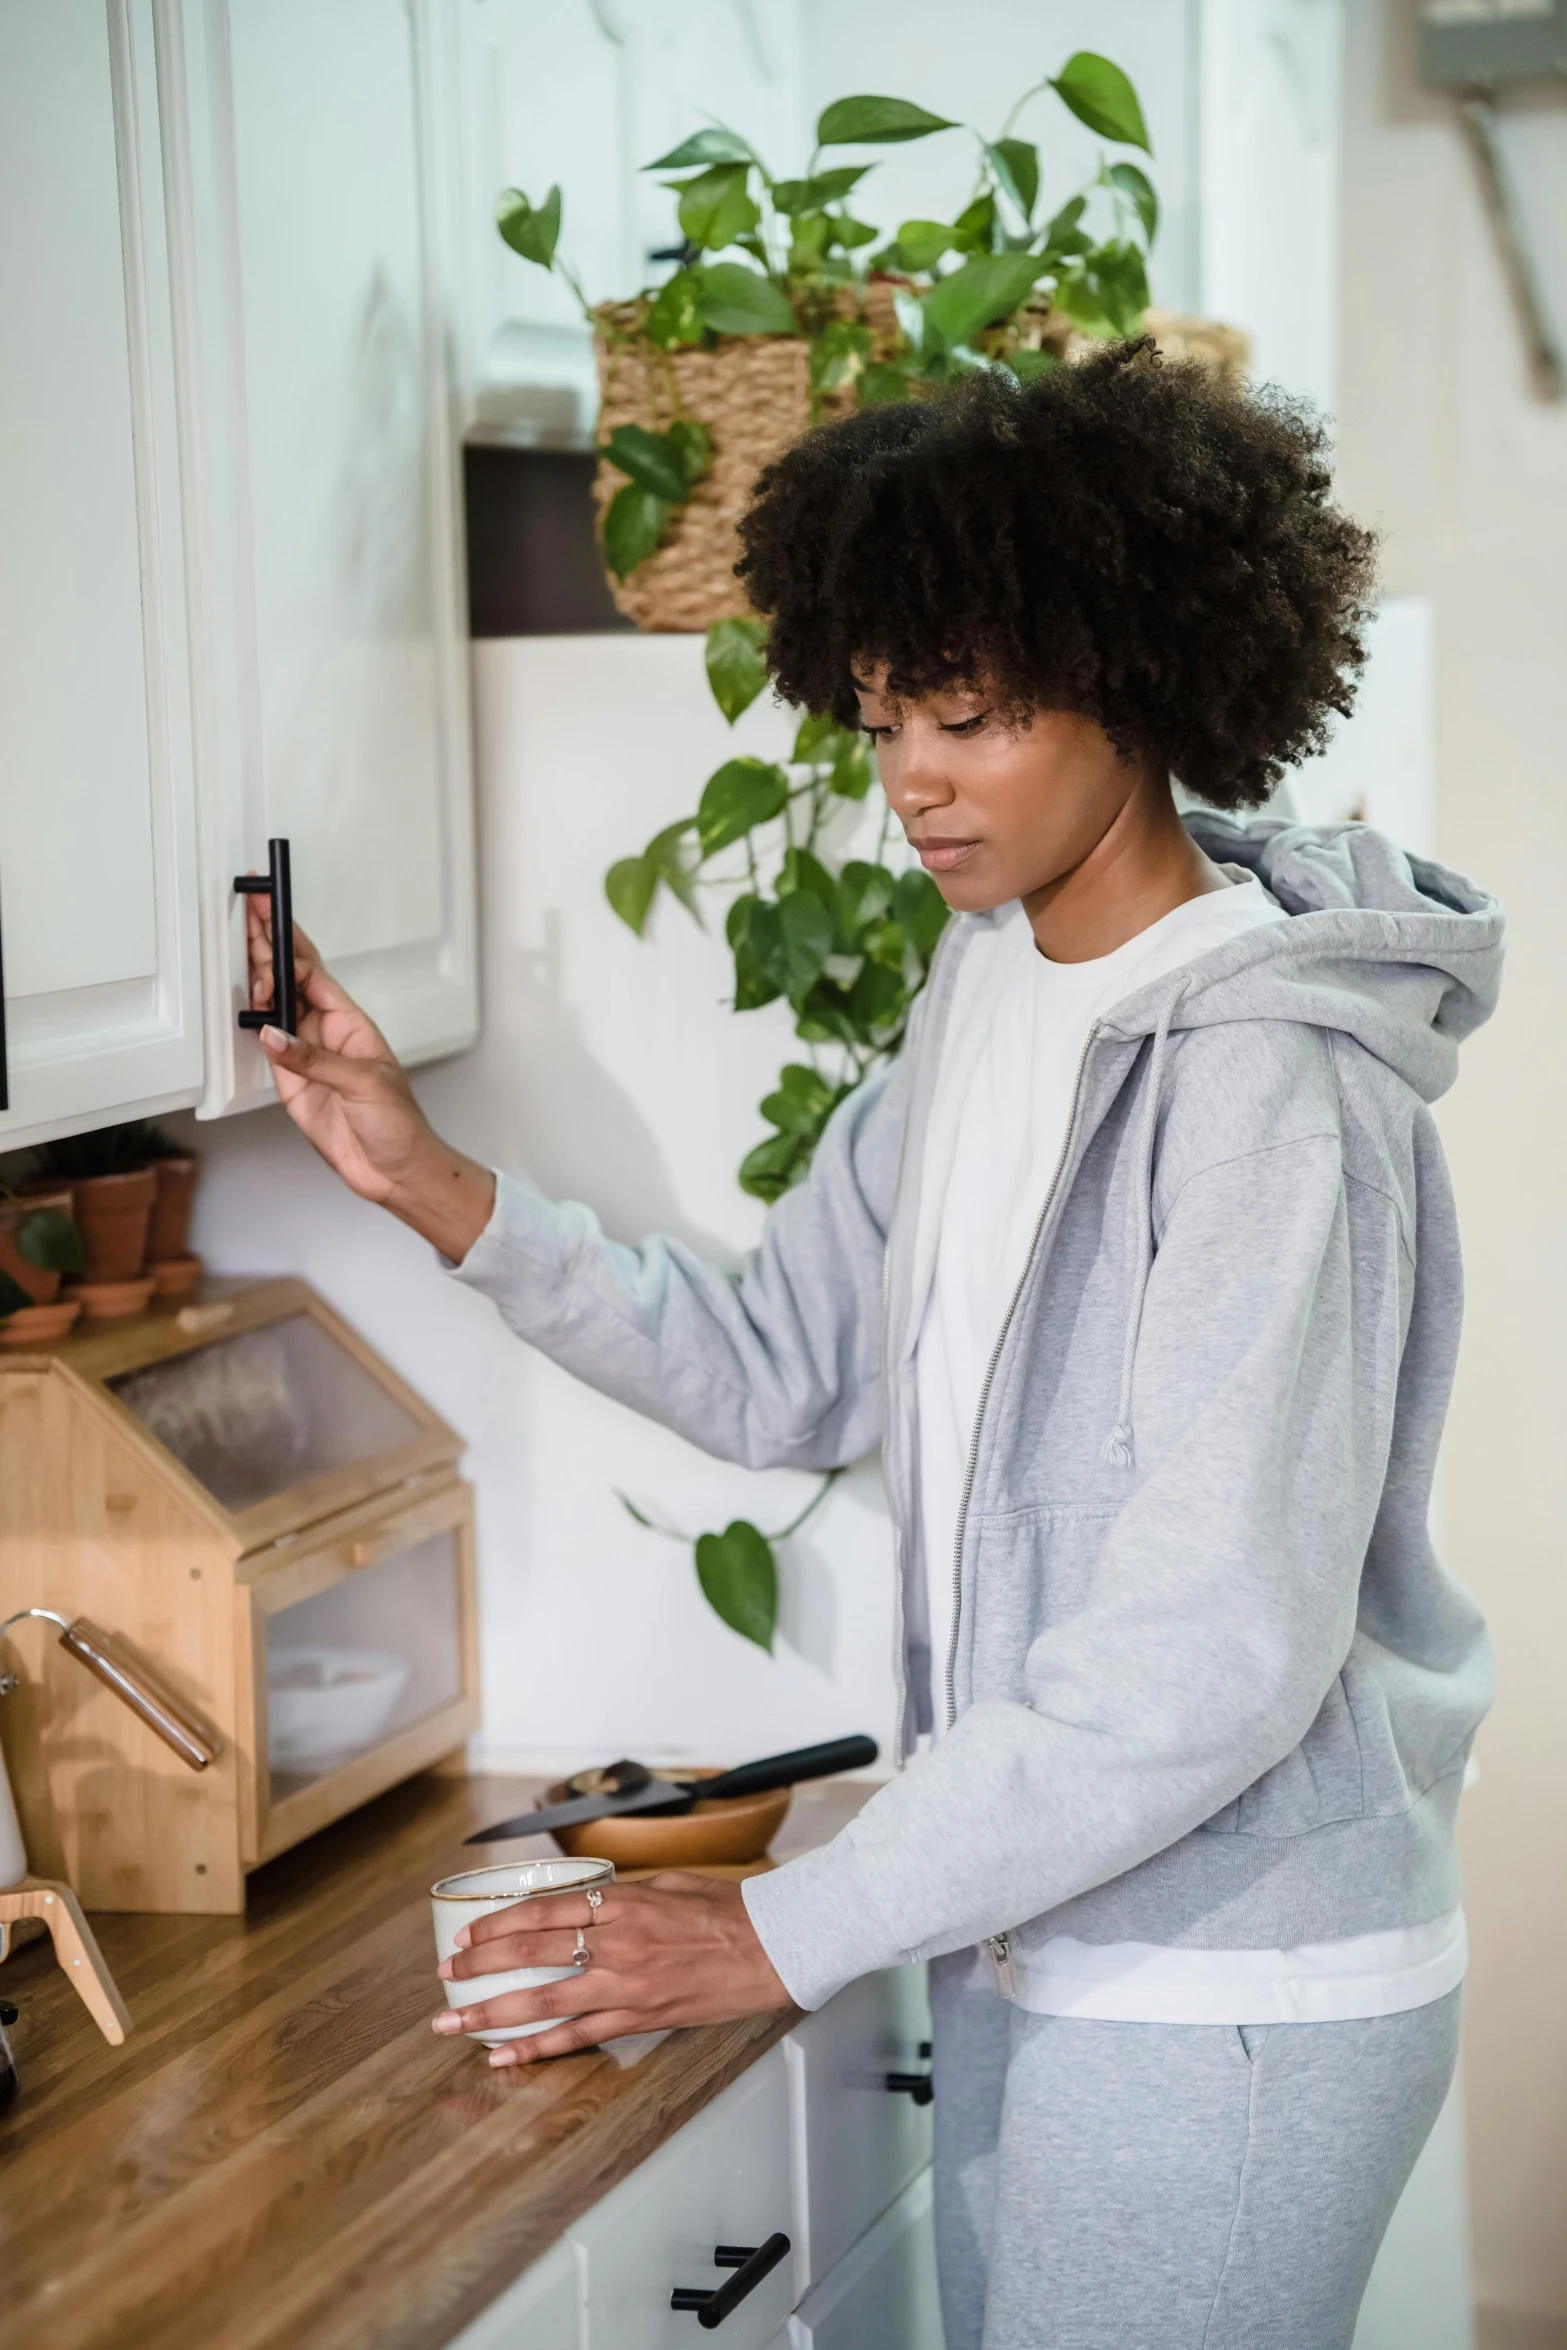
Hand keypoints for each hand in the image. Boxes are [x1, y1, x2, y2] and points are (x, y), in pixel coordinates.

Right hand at [244, 892, 494, 1260]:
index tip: (270, 914)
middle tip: (247, 916)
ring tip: (242, 952)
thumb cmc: (400, 1125)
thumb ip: (315, 1060)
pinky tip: (246, 1010)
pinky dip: (252, 1028)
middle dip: (268, 948)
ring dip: (257, 982)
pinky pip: (267, 1048)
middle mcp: (326, 1034)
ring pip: (274, 1009)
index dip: (288, 942)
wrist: (395, 1171)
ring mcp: (307, 1057)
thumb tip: (275, 1035)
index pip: (312, 971)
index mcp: (351, 1022)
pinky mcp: (292, 1084)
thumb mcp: (365, 1085)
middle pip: (290, 982)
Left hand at [432, 1872, 792, 2067]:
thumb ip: (619, 1896)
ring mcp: (626, 1986)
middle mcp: (616, 1943)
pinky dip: (535, 2049)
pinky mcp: (639, 2019)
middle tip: (446, 1974)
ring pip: (542, 2000)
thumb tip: (580, 1904)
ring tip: (452, 2023)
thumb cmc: (725, 1909)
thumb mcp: (667, 1884)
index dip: (496, 1923)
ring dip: (490, 2013)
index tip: (466, 1933)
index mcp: (621, 1901)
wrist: (773, 1947)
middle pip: (529, 1952)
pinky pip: (577, 2037)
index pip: (541, 1910)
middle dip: (479, 1965)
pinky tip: (502, 2056)